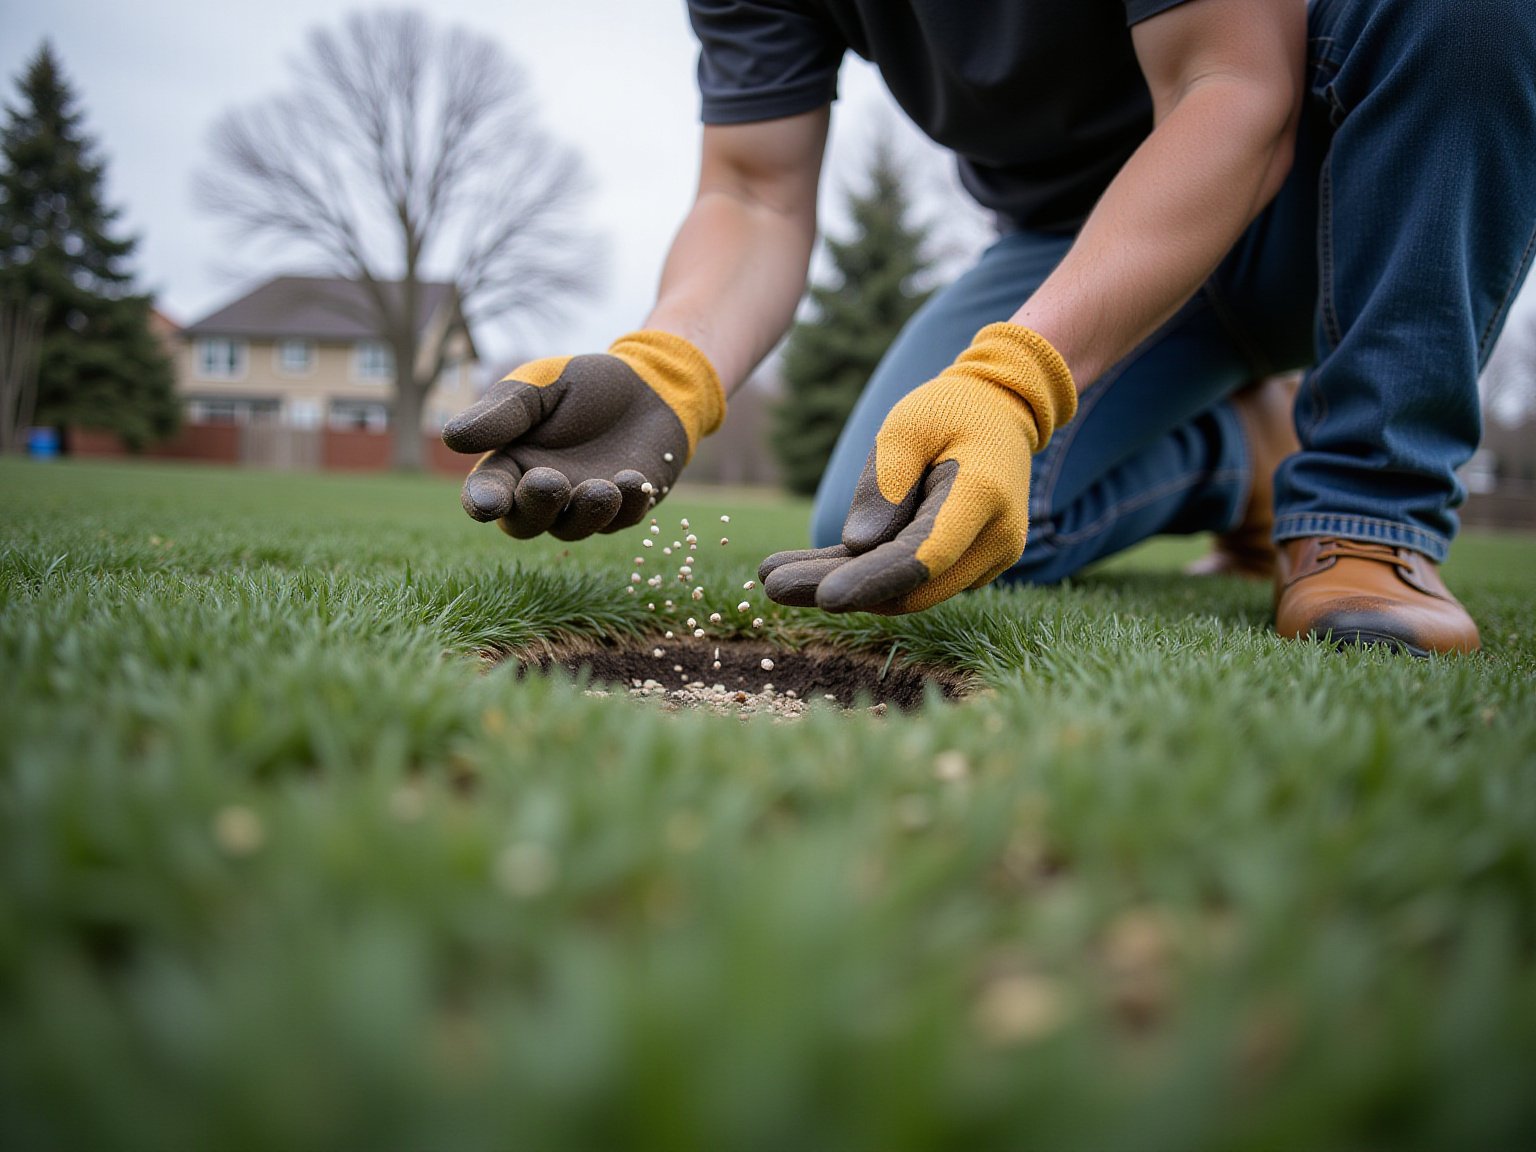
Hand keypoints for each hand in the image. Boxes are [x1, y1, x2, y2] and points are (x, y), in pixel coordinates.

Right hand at [441, 331, 722, 539]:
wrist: (648, 385)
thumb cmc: (585, 385)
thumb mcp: (539, 387)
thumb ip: (502, 413)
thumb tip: (451, 438)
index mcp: (512, 463)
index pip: (487, 492)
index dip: (483, 501)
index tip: (487, 505)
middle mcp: (544, 493)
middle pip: (525, 523)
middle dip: (536, 508)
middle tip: (551, 482)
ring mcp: (583, 506)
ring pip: (573, 529)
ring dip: (586, 512)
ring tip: (603, 486)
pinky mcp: (625, 509)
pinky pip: (622, 521)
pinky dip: (628, 506)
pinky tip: (634, 480)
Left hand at [758, 324, 1076, 613]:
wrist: (998, 413)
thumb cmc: (948, 410)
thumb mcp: (906, 426)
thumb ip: (883, 484)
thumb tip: (857, 547)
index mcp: (982, 496)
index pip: (924, 555)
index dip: (874, 580)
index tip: (823, 597)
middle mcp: (994, 539)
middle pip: (911, 585)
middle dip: (842, 589)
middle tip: (770, 585)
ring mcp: (986, 558)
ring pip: (906, 589)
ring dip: (843, 586)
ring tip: (775, 579)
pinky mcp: (966, 565)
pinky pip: (909, 577)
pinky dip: (862, 575)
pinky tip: (807, 571)